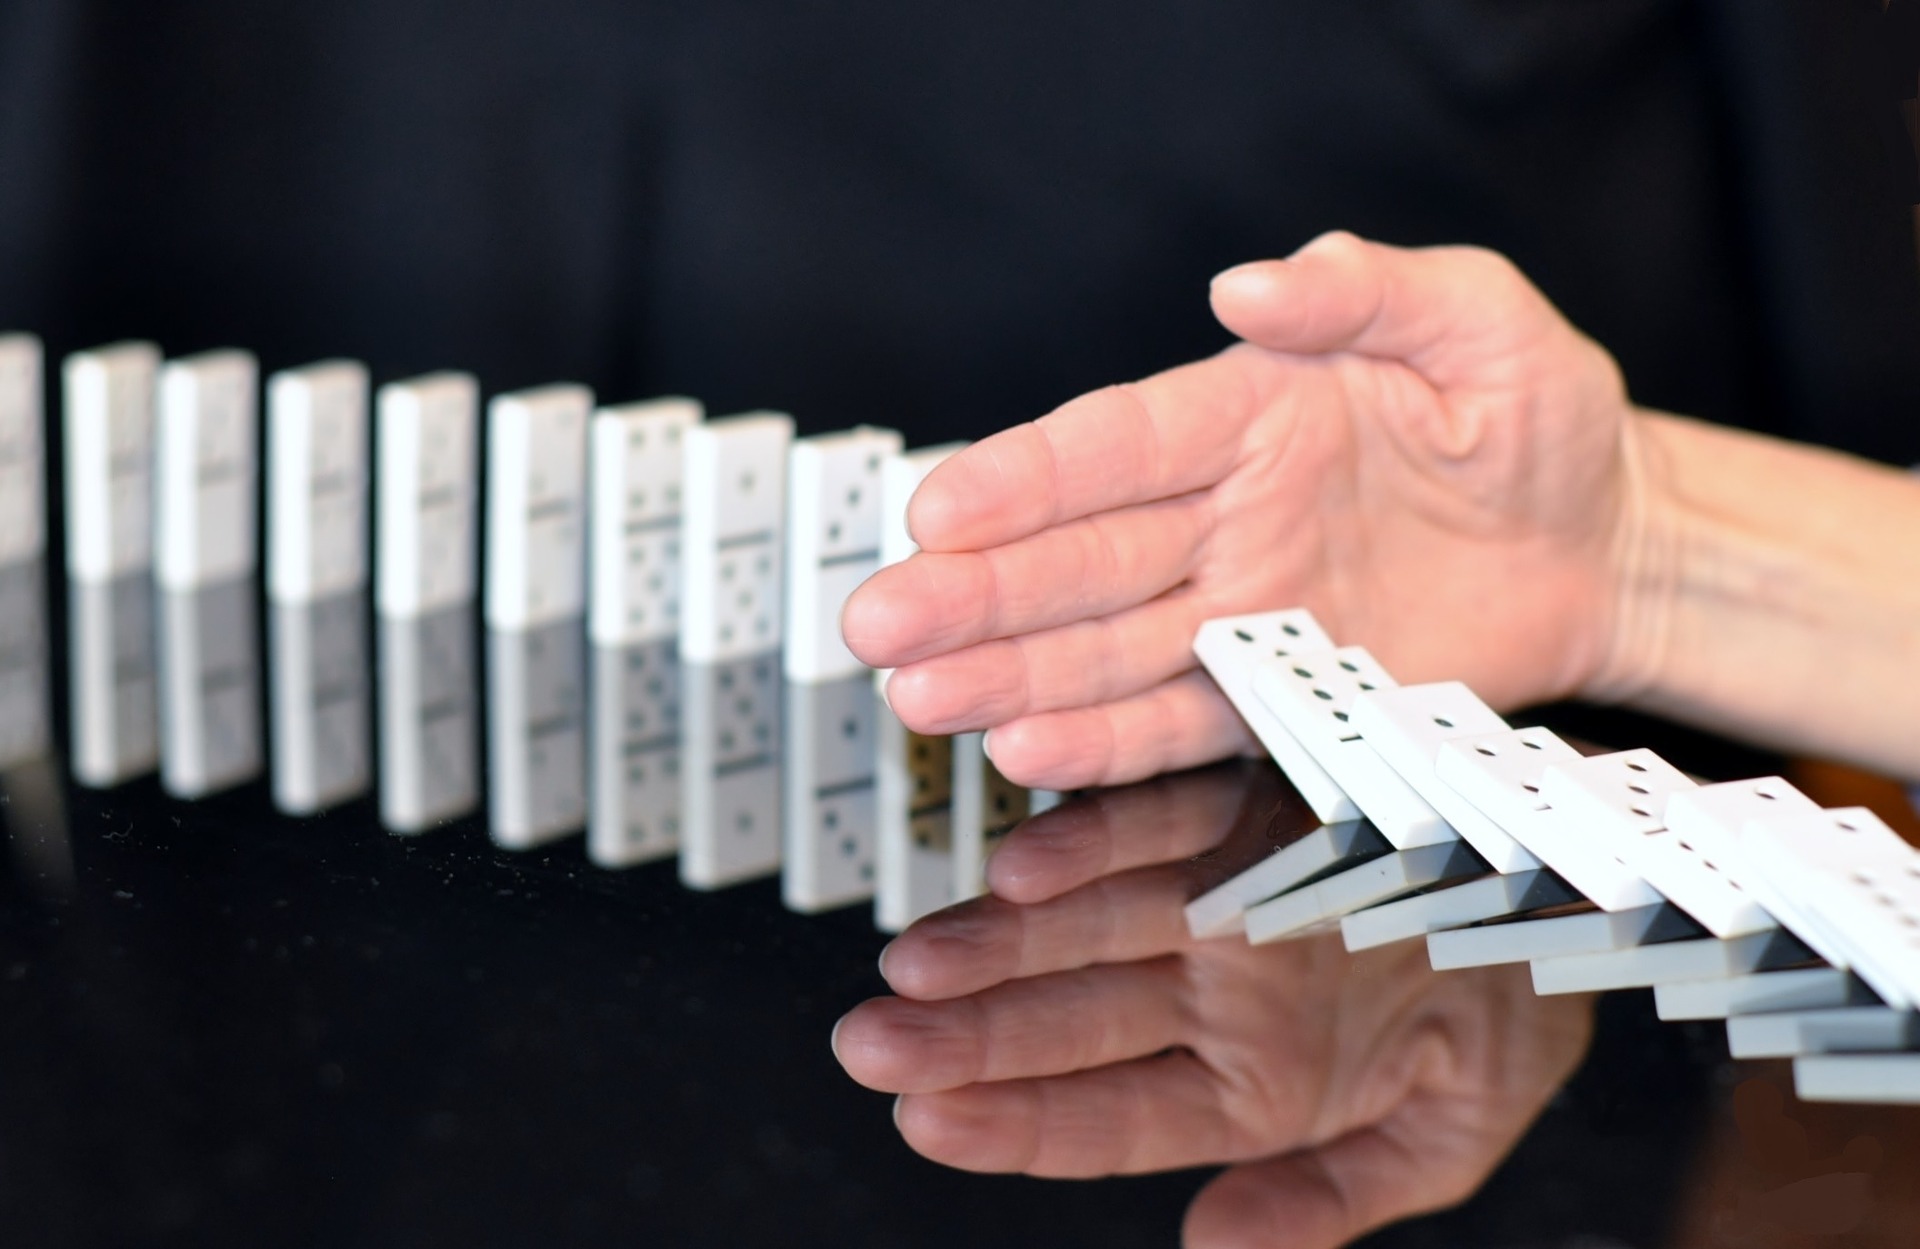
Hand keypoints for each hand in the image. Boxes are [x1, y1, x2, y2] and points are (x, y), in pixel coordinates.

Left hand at [832, 766, 1595, 1248]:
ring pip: (1086, 923)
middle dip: (964, 1035)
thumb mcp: (1448, 1137)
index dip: (1013, 1124)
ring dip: (998, 941)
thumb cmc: (1515, 1012)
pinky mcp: (1245, 804)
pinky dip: (1098, 841)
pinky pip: (1161, 824)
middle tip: (868, 1041)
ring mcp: (1222, 895)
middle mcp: (1215, 988)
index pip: (1106, 1116)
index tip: (923, 1121)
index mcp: (1251, 1083)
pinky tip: (1026, 864)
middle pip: (1067, 1020)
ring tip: (914, 963)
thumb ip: (1333, 1200)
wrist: (1584, 882)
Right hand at [842, 232, 1638, 788]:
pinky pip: (1181, 721)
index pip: (1112, 446)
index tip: (936, 508)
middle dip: (973, 591)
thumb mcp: (1476, 322)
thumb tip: (1249, 283)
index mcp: (1250, 413)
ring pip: (1104, 648)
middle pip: (1076, 557)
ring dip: (1010, 676)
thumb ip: (1366, 291)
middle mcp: (1224, 516)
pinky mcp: (1283, 694)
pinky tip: (1027, 747)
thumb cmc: (1541, 421)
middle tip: (878, 621)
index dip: (1022, 479)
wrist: (1609, 545)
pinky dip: (1106, 740)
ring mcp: (1245, 611)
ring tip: (920, 698)